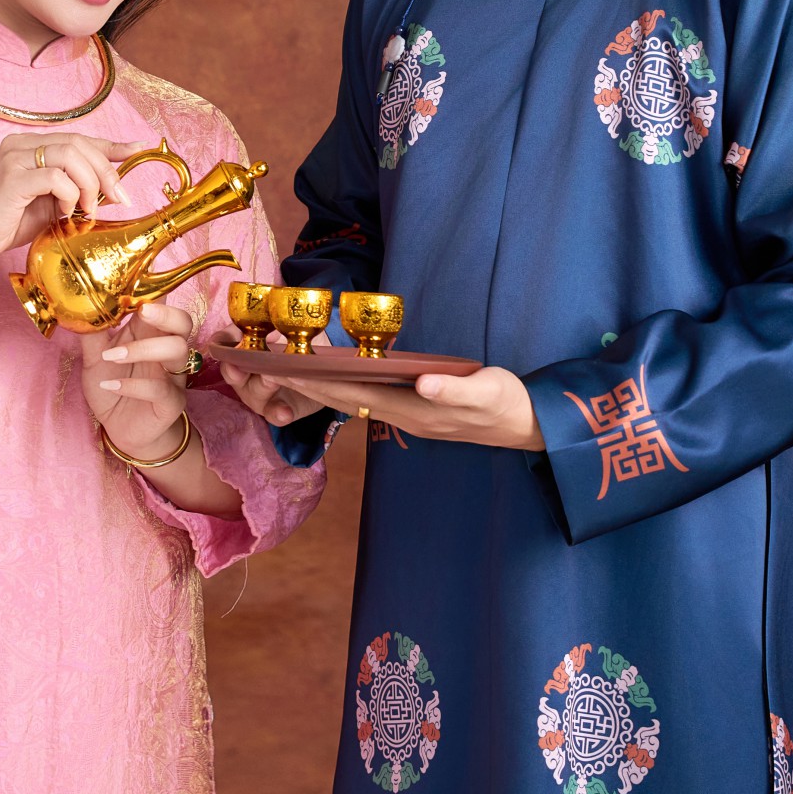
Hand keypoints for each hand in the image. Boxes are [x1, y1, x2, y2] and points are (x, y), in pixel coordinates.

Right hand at [0, 133, 150, 268]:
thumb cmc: (9, 222)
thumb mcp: (52, 203)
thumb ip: (76, 189)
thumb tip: (113, 189)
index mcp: (31, 145)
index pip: (79, 138)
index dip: (111, 144)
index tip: (138, 148)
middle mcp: (21, 144)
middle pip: (79, 144)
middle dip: (106, 171)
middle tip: (119, 198)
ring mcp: (14, 157)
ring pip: (70, 155)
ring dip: (90, 184)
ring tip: (88, 209)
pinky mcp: (11, 177)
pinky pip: (55, 177)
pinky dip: (69, 194)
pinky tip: (64, 212)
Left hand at [82, 300, 193, 460]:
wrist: (120, 429)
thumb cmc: (112, 385)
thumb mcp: (93, 359)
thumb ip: (91, 334)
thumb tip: (79, 304)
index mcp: (149, 333)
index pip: (162, 303)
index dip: (155, 288)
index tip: (135, 278)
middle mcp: (166, 350)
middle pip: (184, 321)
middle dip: (166, 313)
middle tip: (142, 312)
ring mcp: (172, 376)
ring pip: (178, 350)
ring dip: (143, 349)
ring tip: (110, 357)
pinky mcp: (171, 402)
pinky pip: (162, 389)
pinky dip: (134, 386)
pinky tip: (112, 386)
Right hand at [217, 334, 333, 428]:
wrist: (324, 368)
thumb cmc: (302, 340)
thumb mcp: (294, 327)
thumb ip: (282, 324)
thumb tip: (277, 317)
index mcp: (247, 344)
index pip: (225, 341)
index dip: (220, 343)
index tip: (219, 344)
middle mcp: (247, 370)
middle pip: (232, 372)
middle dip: (233, 370)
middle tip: (237, 367)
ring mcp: (261, 392)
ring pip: (251, 394)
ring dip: (260, 388)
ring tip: (272, 381)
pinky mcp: (278, 408)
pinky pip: (273, 414)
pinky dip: (278, 414)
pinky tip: (285, 412)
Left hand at [241, 358, 544, 451]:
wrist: (527, 424)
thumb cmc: (507, 404)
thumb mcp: (486, 391)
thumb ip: (454, 388)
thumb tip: (422, 383)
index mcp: (413, 409)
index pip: (352, 392)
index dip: (315, 380)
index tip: (282, 368)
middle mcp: (402, 415)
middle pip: (342, 398)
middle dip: (303, 384)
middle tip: (264, 368)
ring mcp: (407, 415)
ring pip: (351, 399)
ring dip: (318, 386)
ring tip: (286, 371)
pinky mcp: (414, 410)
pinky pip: (367, 398)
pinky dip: (342, 387)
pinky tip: (331, 378)